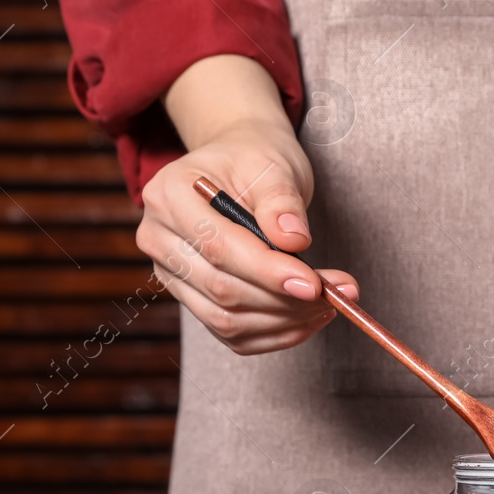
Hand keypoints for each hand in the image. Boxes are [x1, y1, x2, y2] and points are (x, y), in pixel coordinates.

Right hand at [138, 55, 359, 354]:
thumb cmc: (255, 160)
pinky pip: (232, 334)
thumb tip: (293, 240)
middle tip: (335, 295)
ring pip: (226, 320)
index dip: (268, 271)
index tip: (314, 285)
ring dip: (284, 321)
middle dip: (284, 300)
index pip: (218, 247)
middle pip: (221, 289)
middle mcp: (159, 239)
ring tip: (329, 304)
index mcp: (169, 196)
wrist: (240, 168)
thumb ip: (281, 201)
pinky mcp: (192, 300)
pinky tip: (308, 318)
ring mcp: (171, 274)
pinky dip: (275, 333)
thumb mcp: (272, 164)